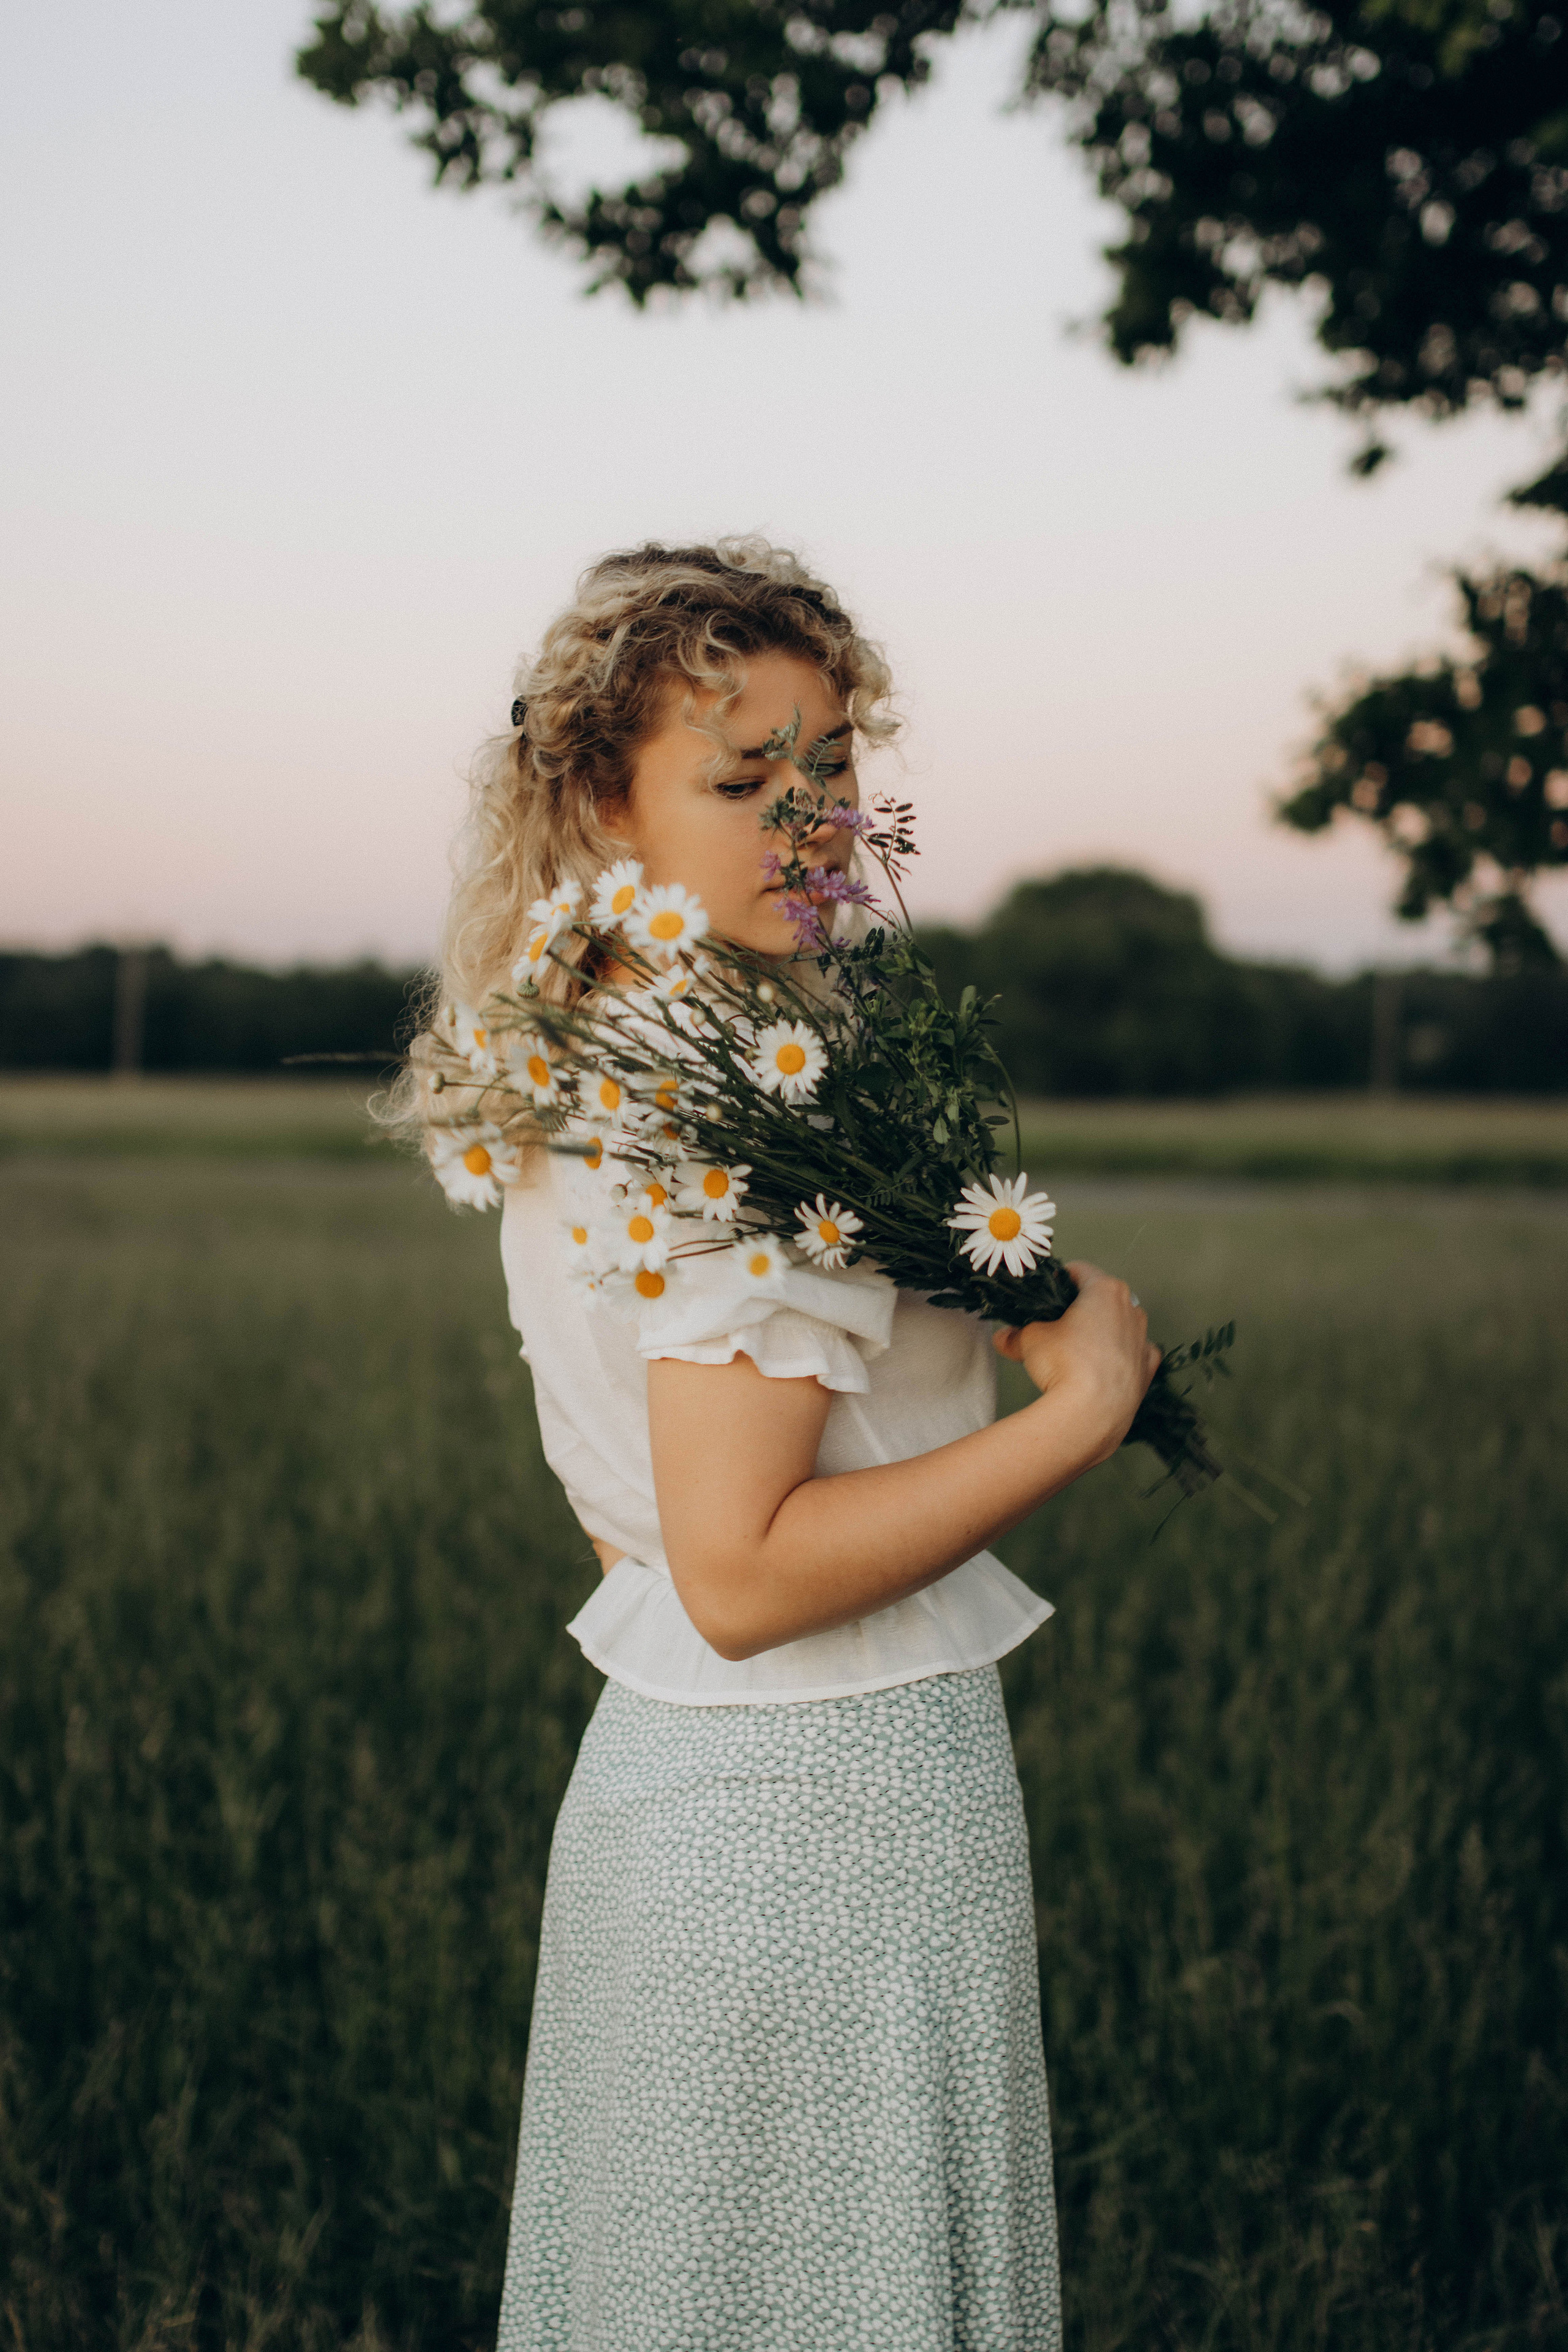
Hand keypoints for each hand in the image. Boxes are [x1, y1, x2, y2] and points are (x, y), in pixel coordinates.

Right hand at [993, 1262, 1160, 1462]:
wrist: (1091, 1413)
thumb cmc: (1064, 1365)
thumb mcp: (1029, 1341)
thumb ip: (1016, 1334)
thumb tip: (1004, 1338)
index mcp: (1105, 1290)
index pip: (1079, 1271)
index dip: (1057, 1281)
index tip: (1045, 1295)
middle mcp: (1131, 1308)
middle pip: (1101, 1298)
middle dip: (1079, 1308)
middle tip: (1054, 1326)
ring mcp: (1142, 1338)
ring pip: (1119, 1325)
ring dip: (1100, 1331)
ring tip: (1075, 1352)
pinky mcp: (1147, 1368)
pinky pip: (1132, 1354)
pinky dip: (1118, 1358)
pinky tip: (1099, 1370)